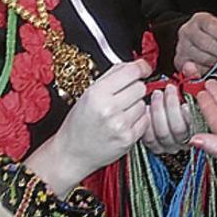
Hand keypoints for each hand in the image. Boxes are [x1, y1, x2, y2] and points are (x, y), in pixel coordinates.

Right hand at [25, 59, 151, 195]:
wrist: (71, 153)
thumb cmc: (79, 123)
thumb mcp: (88, 93)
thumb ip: (112, 75)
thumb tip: (135, 64)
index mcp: (97, 94)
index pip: (131, 72)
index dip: (141, 67)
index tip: (143, 68)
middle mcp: (109, 109)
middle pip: (140, 87)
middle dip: (134, 89)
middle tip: (122, 96)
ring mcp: (120, 125)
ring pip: (143, 103)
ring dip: (136, 106)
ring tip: (120, 112)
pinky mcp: (128, 139)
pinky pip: (145, 120)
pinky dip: (139, 120)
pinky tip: (125, 122)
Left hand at [142, 63, 198, 153]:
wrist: (168, 120)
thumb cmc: (182, 104)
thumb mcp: (191, 90)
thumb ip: (192, 79)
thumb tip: (189, 67)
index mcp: (199, 128)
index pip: (196, 126)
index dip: (189, 116)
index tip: (185, 103)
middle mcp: (185, 140)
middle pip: (177, 129)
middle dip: (171, 107)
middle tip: (168, 90)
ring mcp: (169, 145)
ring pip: (162, 133)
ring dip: (158, 111)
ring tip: (157, 95)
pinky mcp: (154, 146)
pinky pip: (148, 137)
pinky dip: (147, 122)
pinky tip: (147, 109)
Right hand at [175, 12, 216, 74]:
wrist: (194, 41)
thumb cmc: (213, 35)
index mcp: (199, 19)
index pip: (213, 27)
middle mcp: (187, 31)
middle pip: (207, 44)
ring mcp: (181, 47)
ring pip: (204, 58)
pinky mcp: (180, 61)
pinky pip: (197, 69)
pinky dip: (209, 71)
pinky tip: (216, 69)